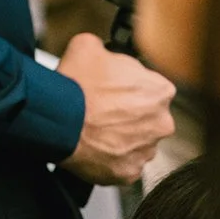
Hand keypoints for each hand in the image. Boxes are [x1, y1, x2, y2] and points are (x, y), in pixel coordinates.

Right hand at [56, 33, 175, 185]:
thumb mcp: (87, 45)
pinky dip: (111, 157)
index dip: (129, 85)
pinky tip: (93, 145)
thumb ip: (107, 49)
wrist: (58, 121)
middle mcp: (161, 123)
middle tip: (102, 108)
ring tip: (94, 128)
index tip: (113, 87)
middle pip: (148, 116)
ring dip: (121, 136)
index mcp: (159, 91)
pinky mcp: (129, 173)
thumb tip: (105, 53)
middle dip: (129, 114)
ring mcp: (146, 151)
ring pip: (137, 141)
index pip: (151, 86)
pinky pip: (123, 163)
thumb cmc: (75, 86)